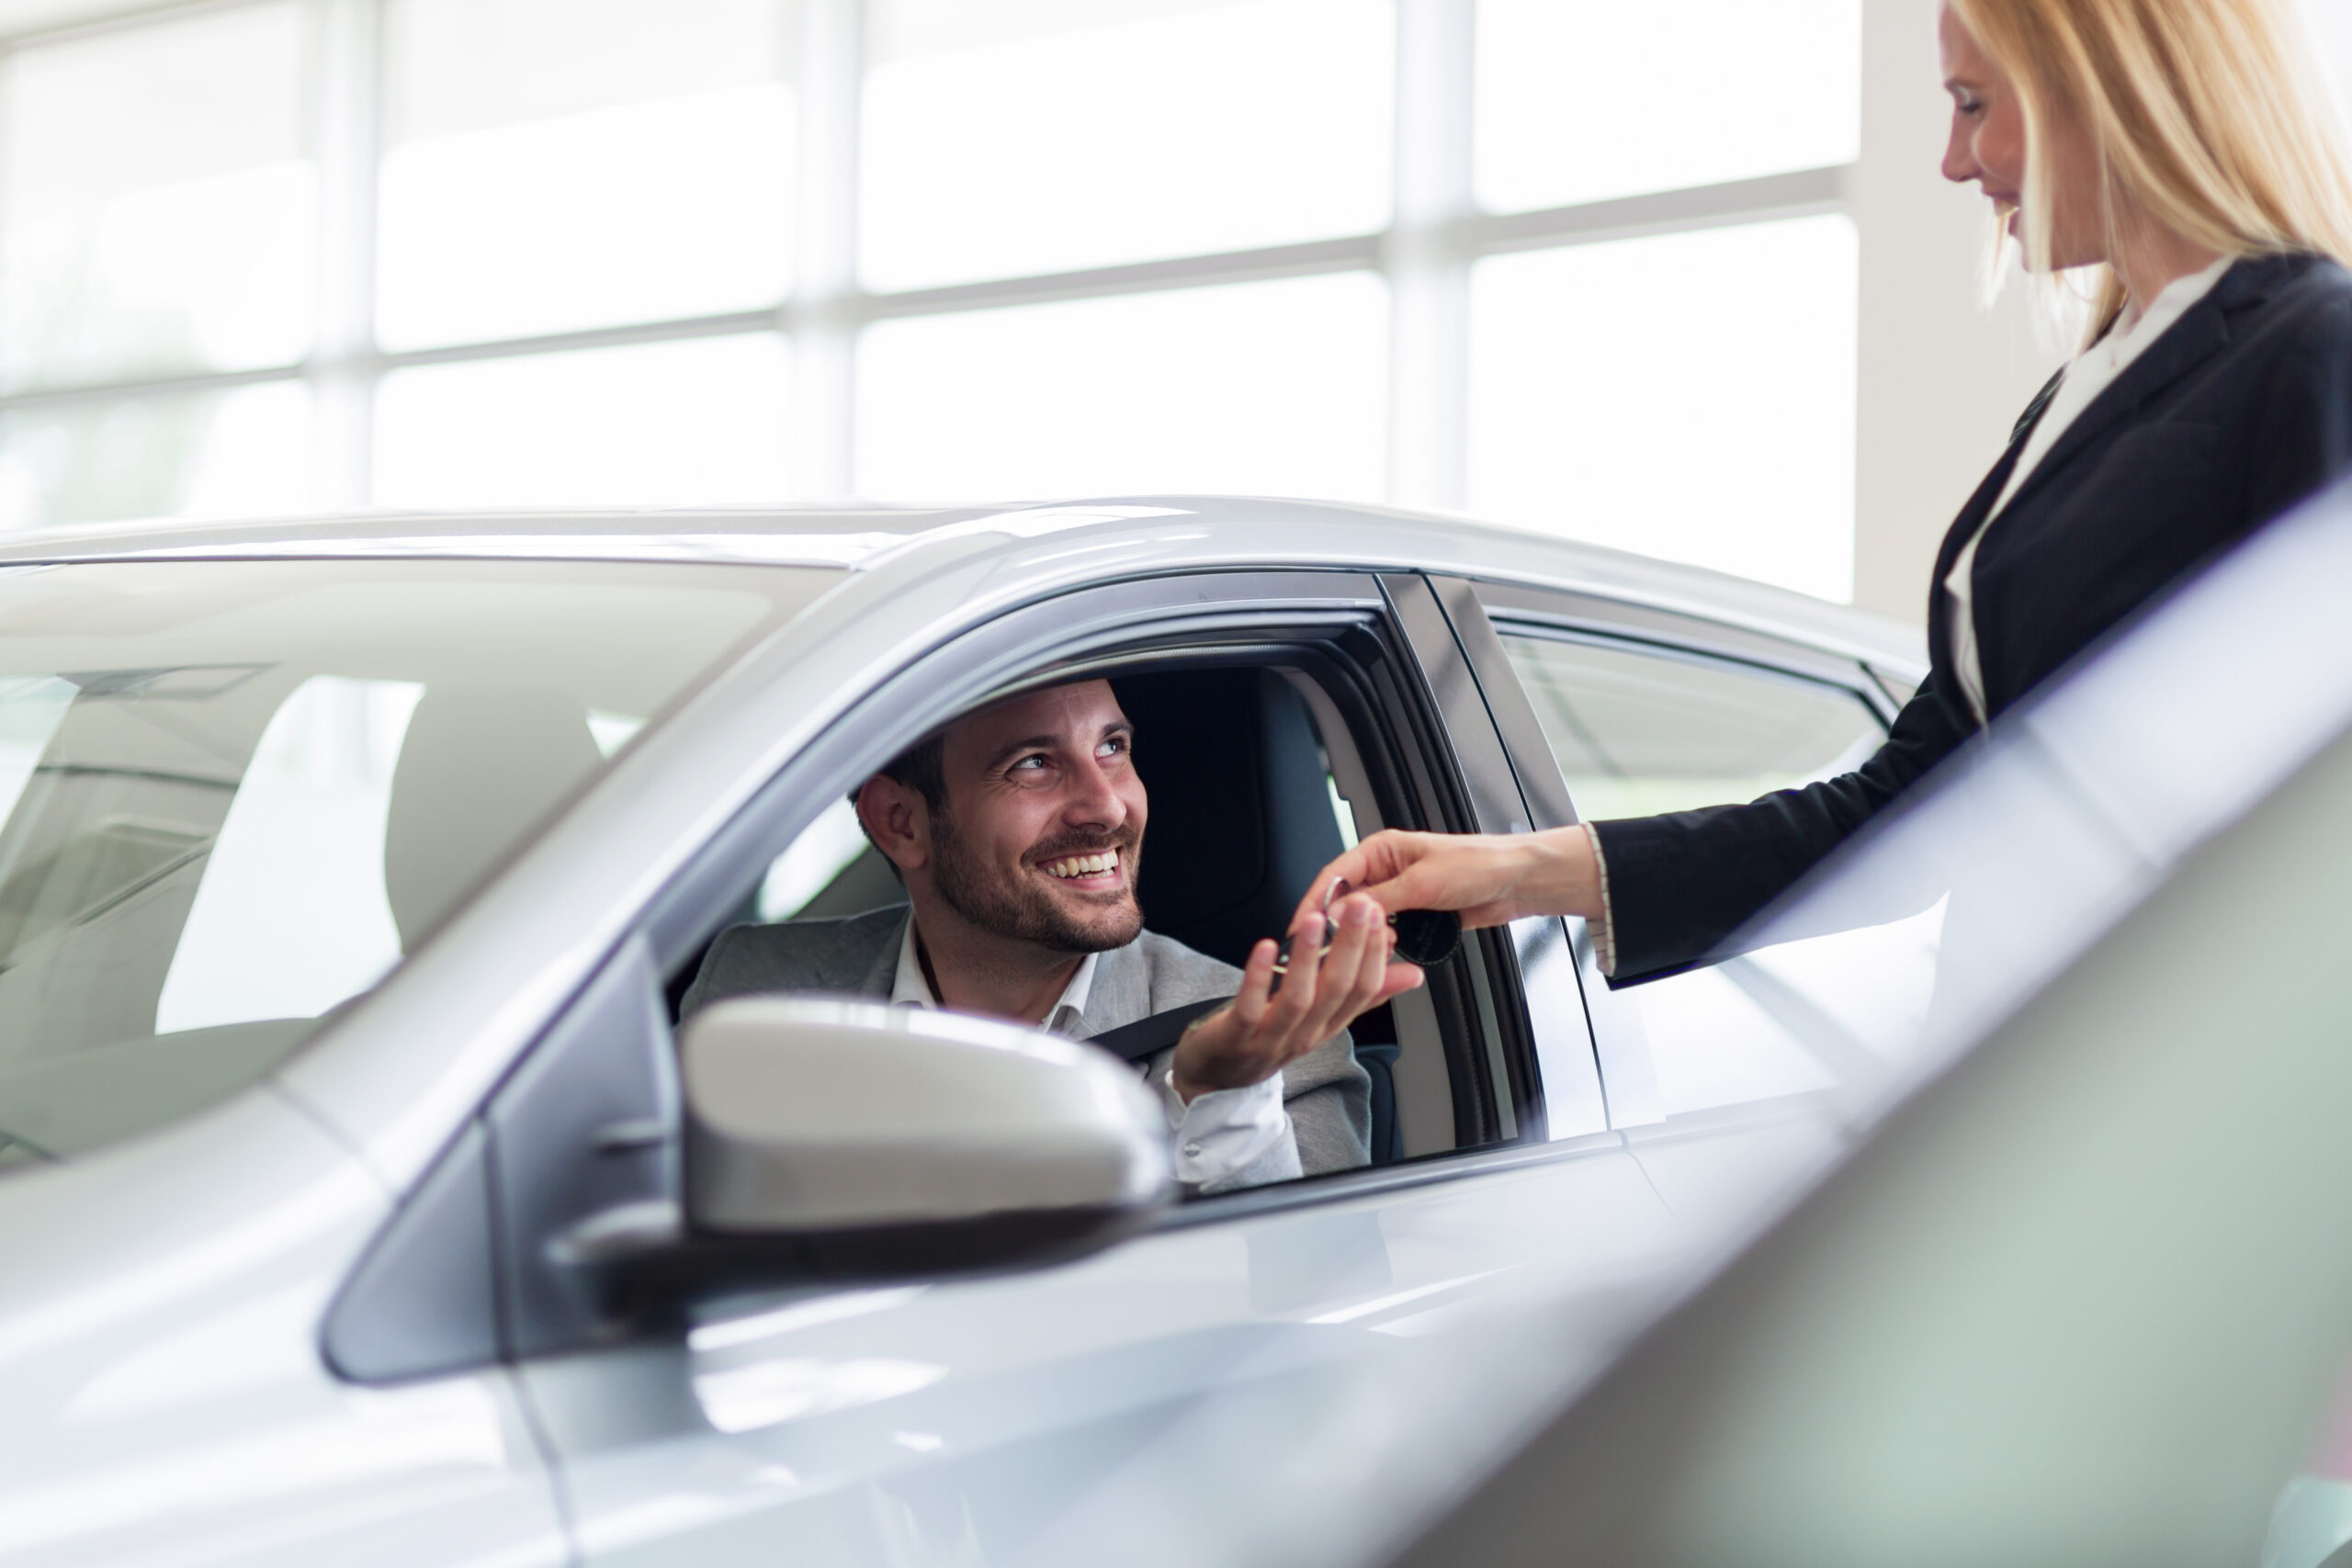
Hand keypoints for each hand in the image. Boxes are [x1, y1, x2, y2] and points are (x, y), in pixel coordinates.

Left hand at [1170, 893, 1422, 1101]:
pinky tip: (1266, 947)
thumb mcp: (1323, 1017)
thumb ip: (1366, 994)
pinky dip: (1259, 977)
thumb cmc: (1271, 1037)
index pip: (1363, 991)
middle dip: (1352, 945)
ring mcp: (1271, 1038)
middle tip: (1362, 906)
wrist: (1219, 1076)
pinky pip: (1252, 1007)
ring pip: (1298, 999)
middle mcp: (1306, 1033)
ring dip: (1309, 957)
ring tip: (1317, 921)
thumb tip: (1413, 975)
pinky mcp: (1236, 1037)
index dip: (1375, 953)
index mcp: (1329, 1025)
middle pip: (1337, 990)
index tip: (1380, 915)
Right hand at [1293, 826, 1601, 932]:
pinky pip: (1387, 934)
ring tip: (1369, 951)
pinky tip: (1388, 953)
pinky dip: (1384, 946)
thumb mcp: (1422, 882)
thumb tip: (1341, 916)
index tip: (1301, 928)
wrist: (1517, 882)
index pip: (1334, 876)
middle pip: (1345, 902)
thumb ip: (1379, 901)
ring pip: (1365, 922)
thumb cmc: (1478, 865)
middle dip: (1340, 926)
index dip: (1315, 904)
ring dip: (1365, 939)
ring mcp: (1400, 895)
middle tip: (1332, 949)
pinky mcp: (1415, 915)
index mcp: (1381, 850)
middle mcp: (1385, 871)